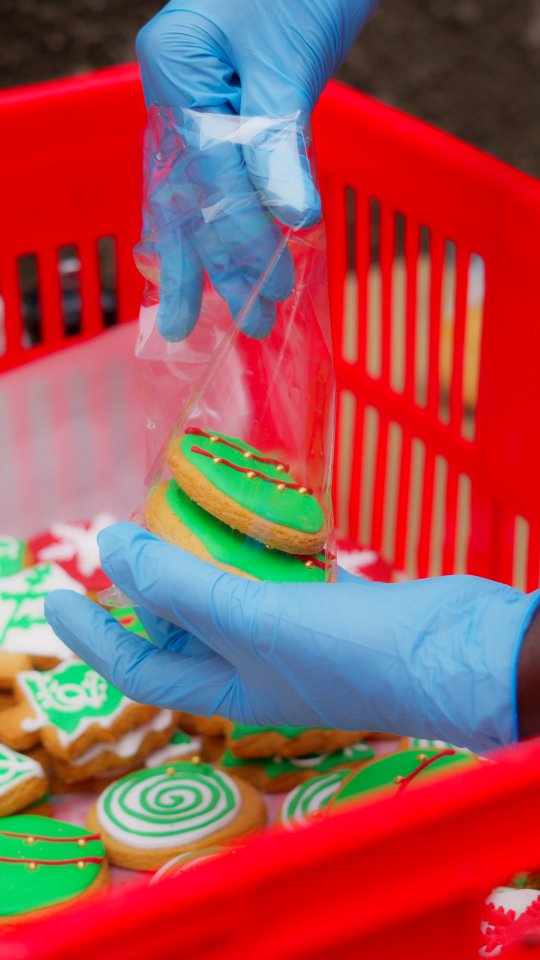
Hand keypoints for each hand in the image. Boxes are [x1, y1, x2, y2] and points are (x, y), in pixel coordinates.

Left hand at [45, 523, 539, 754]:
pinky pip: (276, 573)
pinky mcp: (330, 602)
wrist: (454, 652)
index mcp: (227, 692)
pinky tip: (252, 517)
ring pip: (228, 596)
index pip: (138, 667)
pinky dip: (257, 547)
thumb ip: (178, 584)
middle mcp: (254, 667)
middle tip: (124, 539)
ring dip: (200, 561)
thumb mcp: (250, 619)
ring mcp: (295, 634)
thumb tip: (109, 545)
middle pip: (179, 628)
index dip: (92, 635)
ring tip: (176, 519)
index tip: (56, 597)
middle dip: (145, 590)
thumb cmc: (348, 653)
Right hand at [136, 0, 375, 339]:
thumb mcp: (286, 60)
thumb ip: (279, 139)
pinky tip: (223, 262)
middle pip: (181, 196)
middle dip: (199, 265)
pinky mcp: (224, 111)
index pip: (207, 176)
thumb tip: (291, 216)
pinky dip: (225, 223)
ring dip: (210, 256)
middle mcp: (171, 91)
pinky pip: (217, 180)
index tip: (273, 283)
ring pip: (192, 195)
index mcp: (173, 70)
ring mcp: (192, 102)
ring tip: (222, 312)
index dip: (242, 235)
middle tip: (204, 329)